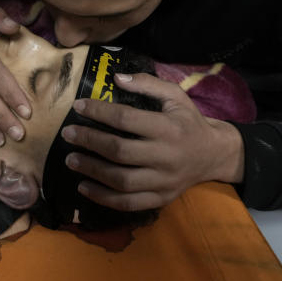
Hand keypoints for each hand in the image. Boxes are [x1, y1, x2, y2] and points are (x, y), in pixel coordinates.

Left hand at [59, 72, 243, 211]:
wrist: (214, 154)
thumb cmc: (189, 121)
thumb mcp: (176, 96)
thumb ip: (147, 84)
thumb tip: (116, 77)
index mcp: (168, 128)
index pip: (126, 119)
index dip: (99, 112)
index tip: (79, 106)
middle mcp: (166, 156)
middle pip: (120, 152)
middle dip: (90, 141)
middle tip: (68, 133)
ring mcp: (163, 181)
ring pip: (121, 181)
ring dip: (92, 170)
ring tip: (71, 159)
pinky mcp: (161, 199)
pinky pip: (128, 203)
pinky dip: (103, 198)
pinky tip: (84, 187)